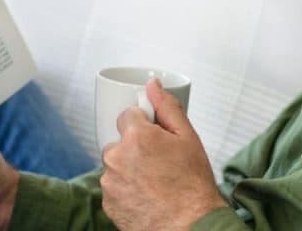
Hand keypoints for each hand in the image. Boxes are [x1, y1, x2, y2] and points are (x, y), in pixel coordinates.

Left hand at [100, 79, 226, 230]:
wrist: (189, 226)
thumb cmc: (192, 186)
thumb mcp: (188, 138)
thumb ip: (167, 107)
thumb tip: (153, 85)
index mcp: (137, 137)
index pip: (128, 115)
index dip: (144, 125)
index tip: (156, 138)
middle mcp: (118, 157)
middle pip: (120, 141)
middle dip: (136, 148)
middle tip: (159, 163)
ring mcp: (110, 182)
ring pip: (116, 165)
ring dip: (129, 169)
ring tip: (154, 182)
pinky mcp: (108, 202)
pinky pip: (114, 187)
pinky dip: (126, 189)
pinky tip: (146, 195)